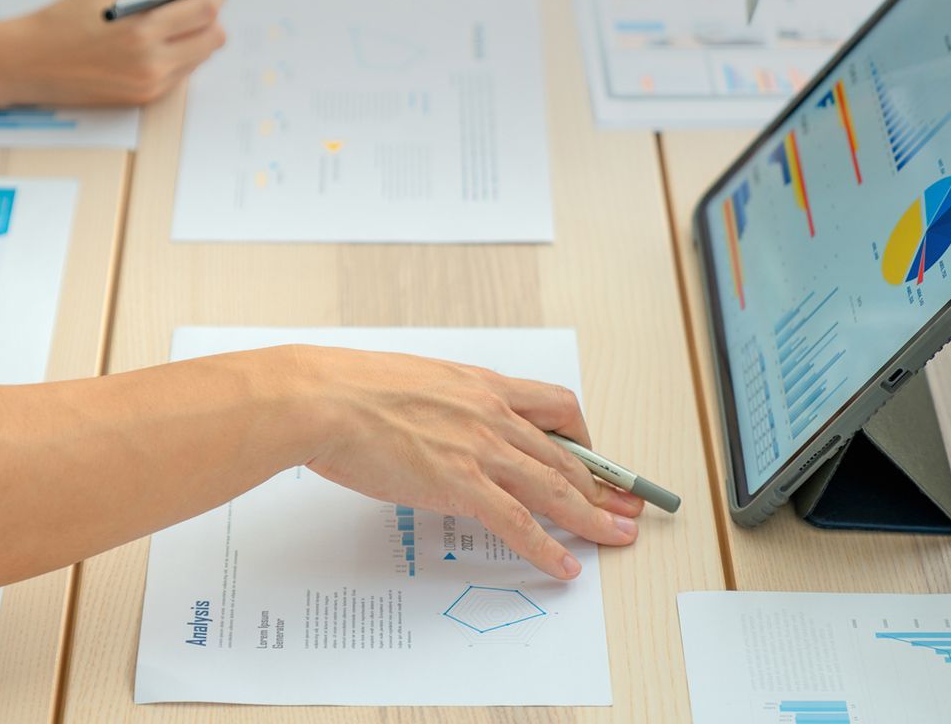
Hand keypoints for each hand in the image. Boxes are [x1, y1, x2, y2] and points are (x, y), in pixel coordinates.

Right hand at [7, 0, 226, 106]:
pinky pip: (180, 74)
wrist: (28, 64)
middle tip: (194, 1)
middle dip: (211, 15)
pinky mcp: (144, 100)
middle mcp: (152, 64)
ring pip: (201, 57)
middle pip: (214, 38)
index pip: (206, 11)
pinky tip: (153, 43)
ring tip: (169, 21)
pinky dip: (178, 55)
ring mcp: (150, 86)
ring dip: (195, 36)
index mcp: (143, 31)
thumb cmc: (64, 19)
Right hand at [296, 346, 643, 579]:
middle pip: (566, 453)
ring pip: (556, 488)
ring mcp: (481, 449)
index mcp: (480, 385)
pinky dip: (547, 549)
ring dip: (592, 518)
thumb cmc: (349, 388)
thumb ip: (438, 403)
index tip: (597, 457)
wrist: (324, 398)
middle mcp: (492, 414)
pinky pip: (519, 524)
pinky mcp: (462, 484)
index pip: (553, 408)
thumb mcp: (411, 382)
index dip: (583, 438)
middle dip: (603, 484)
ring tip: (617, 537)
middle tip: (626, 503)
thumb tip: (437, 423)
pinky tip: (564, 567)